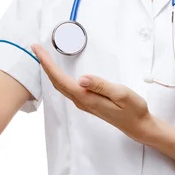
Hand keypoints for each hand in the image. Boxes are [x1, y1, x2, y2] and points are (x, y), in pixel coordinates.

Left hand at [32, 44, 154, 143]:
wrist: (138, 125)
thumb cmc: (132, 109)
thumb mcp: (121, 94)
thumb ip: (101, 86)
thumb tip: (81, 78)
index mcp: (86, 98)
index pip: (61, 79)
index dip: (47, 64)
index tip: (38, 50)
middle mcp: (81, 101)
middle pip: (56, 82)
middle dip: (45, 65)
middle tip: (36, 48)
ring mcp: (83, 103)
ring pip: (60, 86)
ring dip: (50, 71)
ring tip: (44, 57)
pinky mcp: (88, 102)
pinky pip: (67, 88)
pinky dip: (59, 77)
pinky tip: (58, 72)